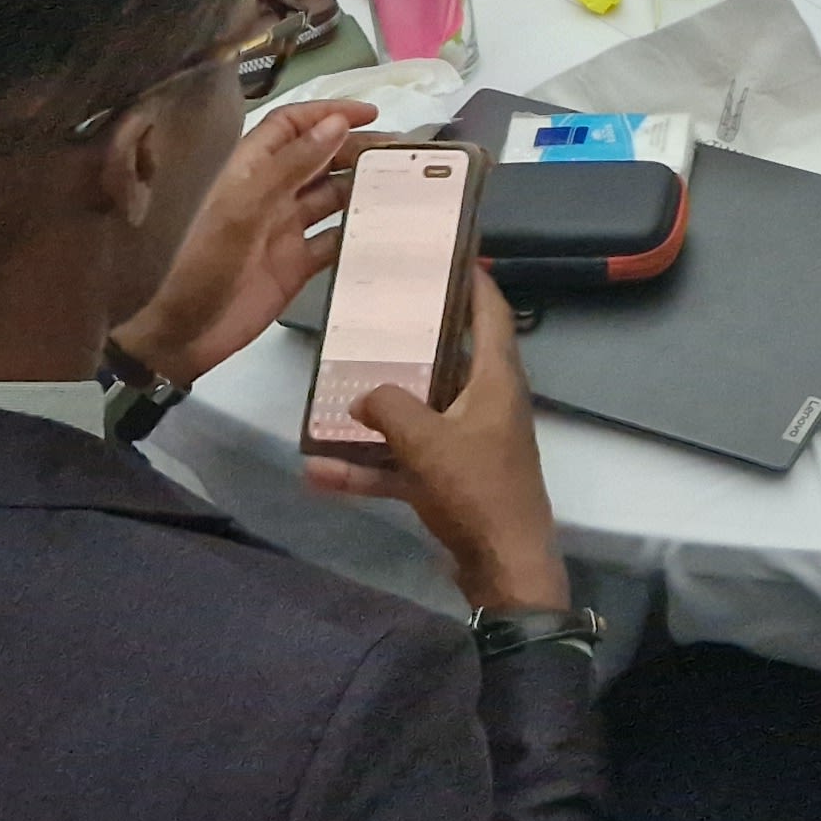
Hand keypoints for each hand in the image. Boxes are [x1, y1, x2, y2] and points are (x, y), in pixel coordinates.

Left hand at [111, 97, 372, 385]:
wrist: (178, 335)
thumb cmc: (198, 264)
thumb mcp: (243, 210)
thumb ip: (290, 167)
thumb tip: (335, 125)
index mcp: (248, 170)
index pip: (291, 126)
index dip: (328, 115)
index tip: (370, 115)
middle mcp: (269, 194)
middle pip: (318, 158)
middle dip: (355, 150)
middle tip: (400, 154)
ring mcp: (284, 230)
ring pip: (331, 197)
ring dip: (362, 189)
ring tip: (404, 185)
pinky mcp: (296, 266)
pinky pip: (334, 241)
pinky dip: (358, 234)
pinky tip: (386, 230)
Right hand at [306, 273, 569, 612]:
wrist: (503, 567)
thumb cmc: (478, 489)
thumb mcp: (428, 441)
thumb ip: (389, 407)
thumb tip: (361, 395)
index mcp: (497, 381)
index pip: (491, 315)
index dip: (474, 282)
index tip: (450, 253)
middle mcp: (486, 405)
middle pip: (447, 360)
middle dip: (410, 340)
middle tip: (371, 314)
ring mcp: (467, 445)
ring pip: (417, 416)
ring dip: (375, 413)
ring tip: (329, 392)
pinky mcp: (450, 482)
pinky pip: (403, 464)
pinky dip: (368, 467)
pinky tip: (317, 472)